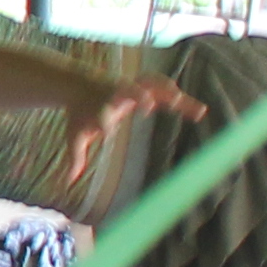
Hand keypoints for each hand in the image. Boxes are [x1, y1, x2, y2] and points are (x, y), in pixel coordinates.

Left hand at [62, 73, 203, 185]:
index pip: (99, 115)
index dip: (102, 122)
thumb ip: (75, 157)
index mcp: (98, 107)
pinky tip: (198, 110)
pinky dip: (179, 98)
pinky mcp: (143, 85)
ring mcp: (132, 86)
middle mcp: (116, 93)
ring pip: (154, 86)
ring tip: (197, 111)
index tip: (105, 131)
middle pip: (128, 91)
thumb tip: (68, 182)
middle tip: (148, 105)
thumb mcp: (75, 135)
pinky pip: (164, 88)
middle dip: (136, 95)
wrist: (81, 83)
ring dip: (172, 96)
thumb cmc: (81, 113)